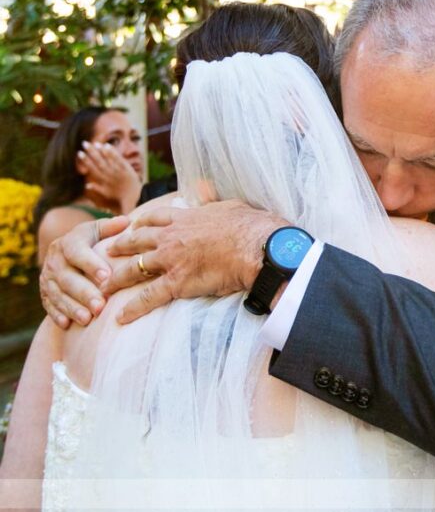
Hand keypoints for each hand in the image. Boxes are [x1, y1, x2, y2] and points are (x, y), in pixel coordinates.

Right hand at [40, 216, 129, 327]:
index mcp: (69, 243)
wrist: (68, 251)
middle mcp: (55, 260)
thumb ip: (110, 228)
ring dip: (72, 307)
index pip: (77, 252)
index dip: (91, 264)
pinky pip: (48, 305)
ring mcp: (47, 277)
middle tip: (100, 306)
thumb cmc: (92, 241)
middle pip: (67, 278)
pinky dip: (57, 314)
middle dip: (84, 293)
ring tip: (87, 319)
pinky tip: (67, 325)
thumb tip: (127, 221)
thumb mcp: (98, 230)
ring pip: (57, 294)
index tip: (107, 276)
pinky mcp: (44, 292)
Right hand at [80, 141, 141, 212]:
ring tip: (95, 143)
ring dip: (101, 151)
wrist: (136, 198)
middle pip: (99, 162)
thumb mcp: (107, 195)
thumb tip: (86, 185)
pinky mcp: (127, 169)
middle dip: (91, 152)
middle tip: (84, 143)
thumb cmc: (120, 197)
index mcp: (103, 181)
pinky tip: (108, 146)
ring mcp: (118, 171)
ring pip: (108, 160)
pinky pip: (119, 160)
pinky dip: (113, 153)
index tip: (79, 153)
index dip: (85, 161)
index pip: (92, 169)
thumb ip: (97, 189)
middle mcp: (109, 175)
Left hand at [105, 200, 286, 323]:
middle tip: (106, 253)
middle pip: (135, 241)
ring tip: (102, 287)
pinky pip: (148, 297)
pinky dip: (133, 308)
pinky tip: (121, 317)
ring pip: (134, 269)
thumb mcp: (229, 205)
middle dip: (118, 247)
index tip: (131, 227)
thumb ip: (214, 201)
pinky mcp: (177, 282)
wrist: (255, 247)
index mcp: (184, 218)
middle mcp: (171, 237)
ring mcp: (171, 260)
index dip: (140, 223)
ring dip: (116, 279)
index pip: (153, 218)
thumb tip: (211, 194)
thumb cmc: (249, 226)